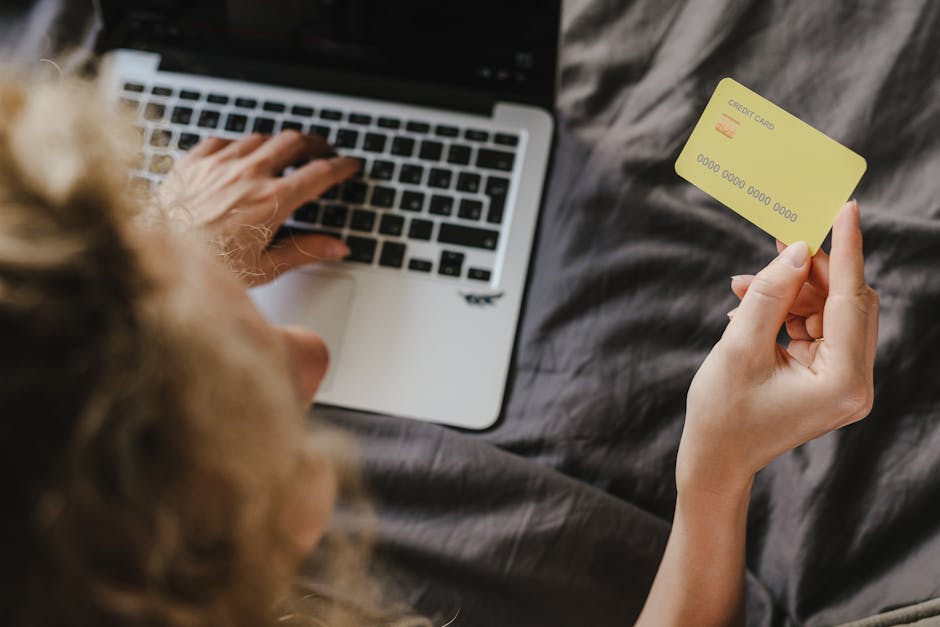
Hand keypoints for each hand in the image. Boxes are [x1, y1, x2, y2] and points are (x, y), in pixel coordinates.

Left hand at [157, 131, 360, 284]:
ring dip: (278, 143)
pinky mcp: (192, 162)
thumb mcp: (265, 268)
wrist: (154, 259)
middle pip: (294, 142)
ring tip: (284, 154)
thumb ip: (305, 251)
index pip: (320, 173)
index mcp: (272, 201)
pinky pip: (223, 140)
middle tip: (324, 151)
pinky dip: (240, 145)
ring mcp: (218, 164)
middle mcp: (247, 175)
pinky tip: (240, 156)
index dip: (342, 166)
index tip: (350, 165)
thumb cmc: (206, 269)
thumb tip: (336, 247)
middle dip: (316, 144)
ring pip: (260, 137)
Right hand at [678, 201, 878, 497]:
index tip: (846, 208)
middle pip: (848, 303)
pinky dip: (787, 311)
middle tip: (776, 244)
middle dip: (810, 271)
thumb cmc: (722, 413)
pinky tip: (751, 305)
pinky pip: (817, 328)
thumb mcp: (739, 347)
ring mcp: (845, 383)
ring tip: (745, 287)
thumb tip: (795, 250)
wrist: (716, 459)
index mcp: (843, 382)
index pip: (852, 300)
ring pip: (830, 311)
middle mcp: (856, 383)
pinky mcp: (829, 379)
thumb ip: (770, 293)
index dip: (846, 251)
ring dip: (791, 291)